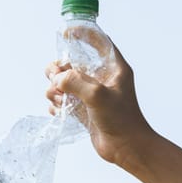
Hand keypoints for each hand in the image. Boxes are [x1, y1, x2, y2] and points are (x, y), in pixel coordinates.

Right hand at [45, 27, 153, 166]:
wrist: (126, 149)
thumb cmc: (121, 120)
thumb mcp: (98, 95)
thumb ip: (75, 81)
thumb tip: (57, 79)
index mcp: (113, 68)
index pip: (98, 41)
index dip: (82, 34)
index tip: (66, 34)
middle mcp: (100, 78)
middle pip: (71, 63)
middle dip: (58, 70)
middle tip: (56, 80)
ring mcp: (90, 94)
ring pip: (62, 82)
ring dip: (54, 89)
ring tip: (60, 100)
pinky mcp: (82, 109)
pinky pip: (61, 99)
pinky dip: (56, 104)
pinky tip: (60, 111)